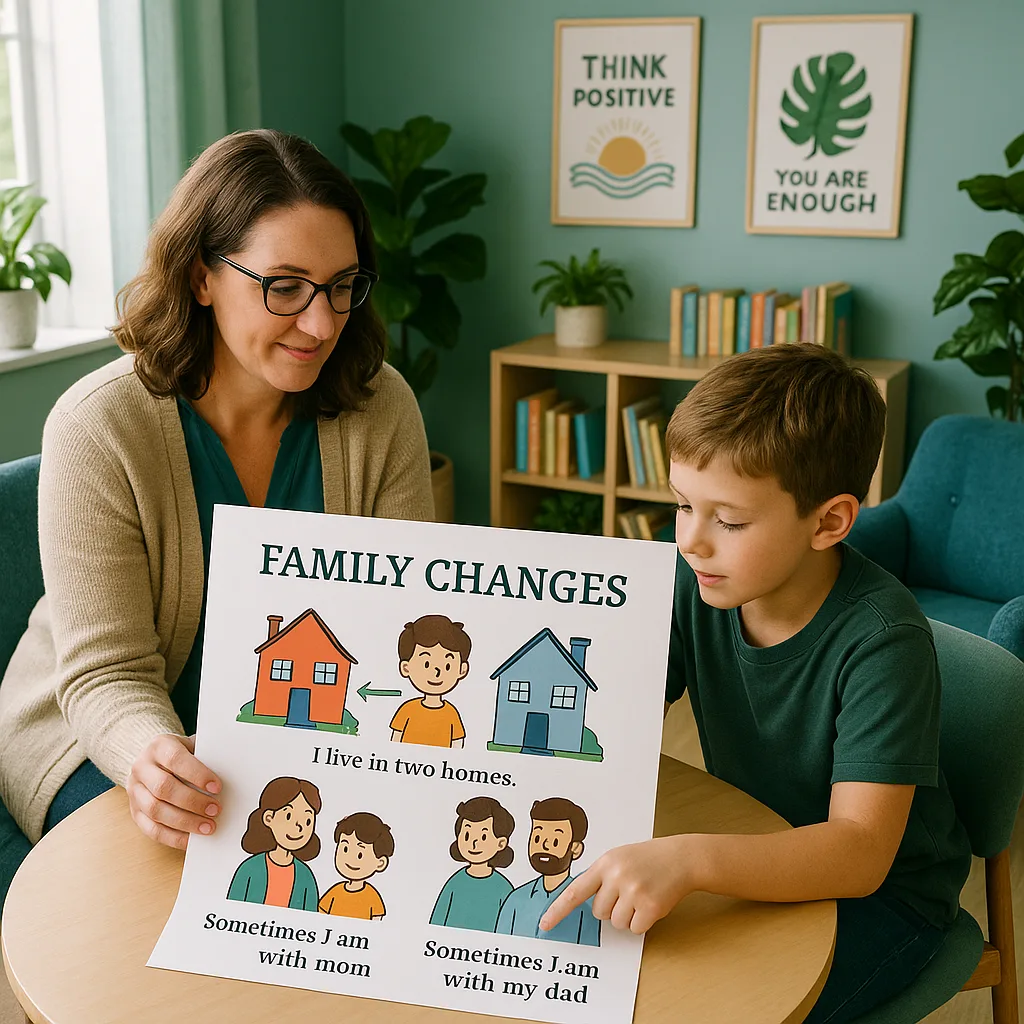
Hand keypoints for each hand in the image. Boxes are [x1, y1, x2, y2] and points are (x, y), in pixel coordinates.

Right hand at [125, 734, 221, 849]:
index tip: (217, 787)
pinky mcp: (134, 812)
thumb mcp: (193, 747)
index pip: (175, 759)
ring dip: (184, 822)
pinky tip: (191, 840)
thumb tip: (233, 773)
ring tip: (208, 827)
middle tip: (216, 810)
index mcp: (159, 746)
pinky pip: (151, 829)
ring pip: (155, 810)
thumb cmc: (182, 754)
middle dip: (192, 802)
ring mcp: (134, 791)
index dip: (197, 774)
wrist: (154, 759)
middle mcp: (142, 767)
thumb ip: (207, 757)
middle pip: (163, 788)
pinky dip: (173, 837)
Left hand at [540, 835, 695, 934]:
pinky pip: (635, 929)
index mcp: (605, 863)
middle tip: (628, 891)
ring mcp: (634, 892)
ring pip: (616, 923)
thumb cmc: (647, 859)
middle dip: (611, 908)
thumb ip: (600, 877)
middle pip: (598, 913)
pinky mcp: (650, 907)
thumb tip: (582, 903)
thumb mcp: (618, 858)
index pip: (575, 891)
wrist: (680, 857)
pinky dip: (642, 922)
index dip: (557, 910)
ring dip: (627, 916)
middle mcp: (617, 877)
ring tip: (640, 895)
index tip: (544, 924)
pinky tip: (651, 904)